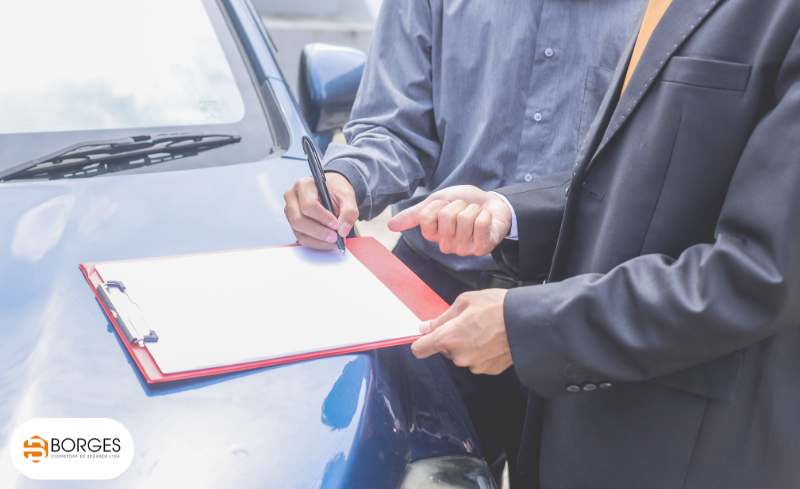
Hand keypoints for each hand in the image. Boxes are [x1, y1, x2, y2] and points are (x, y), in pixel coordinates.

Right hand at [284, 172, 357, 249]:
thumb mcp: (347, 195)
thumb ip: (349, 211)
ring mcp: (290, 210)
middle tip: (335, 237)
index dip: (323, 218)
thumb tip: (343, 230)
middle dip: (319, 232)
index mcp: (304, 185)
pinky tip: (327, 241)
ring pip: (298, 231)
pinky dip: (315, 242)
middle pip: (298, 220)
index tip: (336, 225)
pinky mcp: (293, 222)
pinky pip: (301, 237)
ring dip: (317, 240)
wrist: (331, 190)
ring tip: (333, 240)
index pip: (308, 205)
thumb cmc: (335, 190)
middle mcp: (292, 197)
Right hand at [387, 186, 511, 255]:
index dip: (439, 204)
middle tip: (464, 209)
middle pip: (446, 217)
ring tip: (475, 214)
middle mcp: (446, 246)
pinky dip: (484, 215)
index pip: (426, 217)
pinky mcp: (482, 248)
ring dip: (472, 209)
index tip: (447, 205)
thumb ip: (414, 214)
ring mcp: (464, 249)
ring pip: (464, 219)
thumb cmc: (463, 203)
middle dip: (458, 205)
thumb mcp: (435, 203)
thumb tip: (389, 226)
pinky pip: (480, 223)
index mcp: (432, 235)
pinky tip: (486, 220)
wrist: (492, 203)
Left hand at [411, 289, 511, 374]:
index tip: (422, 340)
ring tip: (483, 330)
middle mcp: (459, 356)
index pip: (420, 349)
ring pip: (461, 356)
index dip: (420, 343)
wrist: (526, 321)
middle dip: (451, 339)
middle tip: (467, 323)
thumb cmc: (497, 307)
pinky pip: (477, 361)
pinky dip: (480, 352)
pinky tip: (491, 340)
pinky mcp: (488, 370)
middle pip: (444, 350)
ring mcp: (475, 365)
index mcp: (449, 337)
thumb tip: (425, 326)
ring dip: (466, 346)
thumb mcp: (464, 302)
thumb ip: (441, 318)